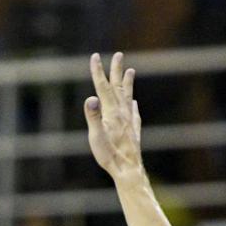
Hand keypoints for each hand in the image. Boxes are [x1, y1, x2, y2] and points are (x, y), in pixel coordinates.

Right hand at [84, 52, 143, 181]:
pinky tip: (134, 104)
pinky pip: (134, 114)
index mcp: (112, 113)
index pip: (103, 88)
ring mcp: (129, 123)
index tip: (95, 56)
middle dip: (116, 70)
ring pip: (128, 98)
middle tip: (118, 55)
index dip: (98, 71)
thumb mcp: (96, 137)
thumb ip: (93, 117)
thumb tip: (91, 99)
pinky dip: (133, 106)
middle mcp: (122, 114)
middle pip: (118, 88)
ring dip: (128, 84)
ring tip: (131, 71)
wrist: (128, 171)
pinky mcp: (133, 132)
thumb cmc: (110, 157)